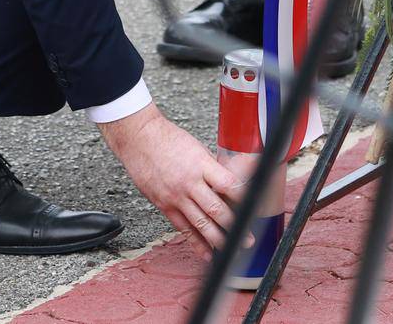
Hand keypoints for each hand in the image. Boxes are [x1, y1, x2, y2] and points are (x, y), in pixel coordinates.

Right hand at [100, 104, 243, 255]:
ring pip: (200, 223)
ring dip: (219, 239)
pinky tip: (206, 252)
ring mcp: (175, 196)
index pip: (228, 185)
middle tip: (248, 239)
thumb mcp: (197, 148)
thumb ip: (213, 169)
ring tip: (232, 249)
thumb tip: (232, 182)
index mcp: (200, 164)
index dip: (244, 198)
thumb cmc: (169, 139)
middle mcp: (189, 183)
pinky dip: (196, 242)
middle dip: (235, 226)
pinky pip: (183, 228)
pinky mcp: (164, 205)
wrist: (138, 139)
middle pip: (216, 209)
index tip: (254, 208)